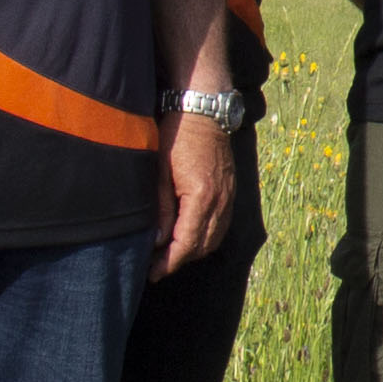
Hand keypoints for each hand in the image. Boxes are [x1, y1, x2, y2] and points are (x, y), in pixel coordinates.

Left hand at [156, 113, 233, 273]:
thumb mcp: (159, 173)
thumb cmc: (177, 135)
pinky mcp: (230, 190)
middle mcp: (221, 201)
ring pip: (215, 237)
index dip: (169, 262)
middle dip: (180, 261)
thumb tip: (159, 240)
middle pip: (203, 245)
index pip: (187, 243)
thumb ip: (162, 209)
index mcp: (202, 197)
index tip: (152, 272)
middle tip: (156, 267)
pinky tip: (190, 236)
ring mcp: (229, 196)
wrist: (203, 109)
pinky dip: (206, 236)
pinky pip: (221, 224)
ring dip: (194, 251)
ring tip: (170, 255)